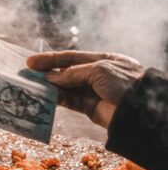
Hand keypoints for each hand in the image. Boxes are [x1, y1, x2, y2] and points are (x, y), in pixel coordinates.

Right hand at [27, 51, 144, 127]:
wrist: (141, 113)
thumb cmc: (125, 83)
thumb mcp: (98, 70)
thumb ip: (73, 73)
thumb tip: (51, 77)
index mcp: (104, 60)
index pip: (73, 57)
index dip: (52, 58)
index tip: (32, 61)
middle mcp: (97, 74)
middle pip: (67, 71)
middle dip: (48, 72)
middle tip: (28, 72)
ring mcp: (93, 91)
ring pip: (66, 87)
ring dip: (49, 85)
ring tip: (32, 84)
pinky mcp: (90, 108)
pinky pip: (69, 101)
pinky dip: (56, 98)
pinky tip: (44, 95)